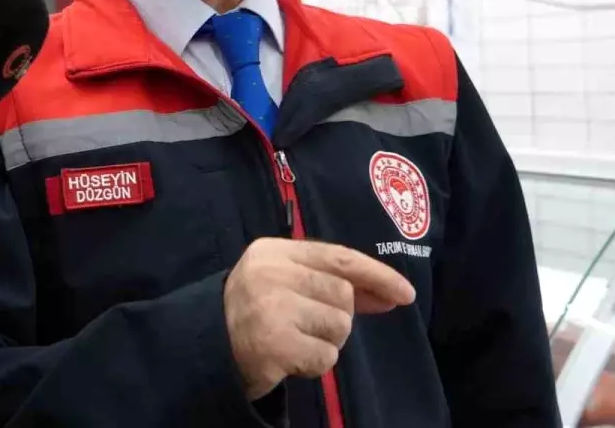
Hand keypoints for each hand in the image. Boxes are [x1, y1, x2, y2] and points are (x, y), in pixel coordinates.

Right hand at [223, 237, 415, 399]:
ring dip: (326, 342)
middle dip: (337, 317)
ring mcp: (271, 307)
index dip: (376, 274)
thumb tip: (390, 294)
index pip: (338, 257)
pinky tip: (290, 359)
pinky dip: (315, 364)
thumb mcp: (285, 283)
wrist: (208, 347)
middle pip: (343, 295)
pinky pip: (326, 357)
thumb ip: (330, 282)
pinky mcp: (274, 343)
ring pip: (339, 326)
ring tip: (295, 341)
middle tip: (307, 326)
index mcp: (272, 251)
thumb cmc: (254, 311)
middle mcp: (271, 273)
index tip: (406, 294)